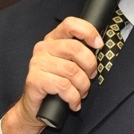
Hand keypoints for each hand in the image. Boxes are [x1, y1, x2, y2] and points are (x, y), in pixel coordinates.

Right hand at [1, 17, 102, 133]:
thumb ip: (79, 54)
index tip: (99, 45)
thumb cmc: (55, 87)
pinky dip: (73, 97)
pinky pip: (64, 86)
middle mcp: (43, 48)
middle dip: (90, 66)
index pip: (70, 24)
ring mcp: (37, 63)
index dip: (88, 32)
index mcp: (53, 40)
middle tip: (90, 77)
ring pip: (72, 71)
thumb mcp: (69, 65)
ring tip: (81, 94)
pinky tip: (73, 103)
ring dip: (82, 86)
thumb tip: (99, 48)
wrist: (34, 109)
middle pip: (75, 48)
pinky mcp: (35, 80)